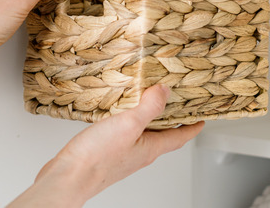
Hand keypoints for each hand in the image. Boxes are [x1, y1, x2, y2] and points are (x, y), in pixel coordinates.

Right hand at [9, 85, 204, 207]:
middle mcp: (139, 153)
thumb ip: (149, 107)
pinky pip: (125, 135)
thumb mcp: (128, 124)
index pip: (180, 137)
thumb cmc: (97, 158)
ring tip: (147, 100)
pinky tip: (118, 113)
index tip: (202, 118)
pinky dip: (128, 121)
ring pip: (143, 134)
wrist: (67, 178)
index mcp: (150, 148)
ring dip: (149, 118)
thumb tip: (166, 92)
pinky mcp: (107, 153)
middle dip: (172, 119)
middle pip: (164, 135)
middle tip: (177, 102)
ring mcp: (123, 155)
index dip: (193, 126)